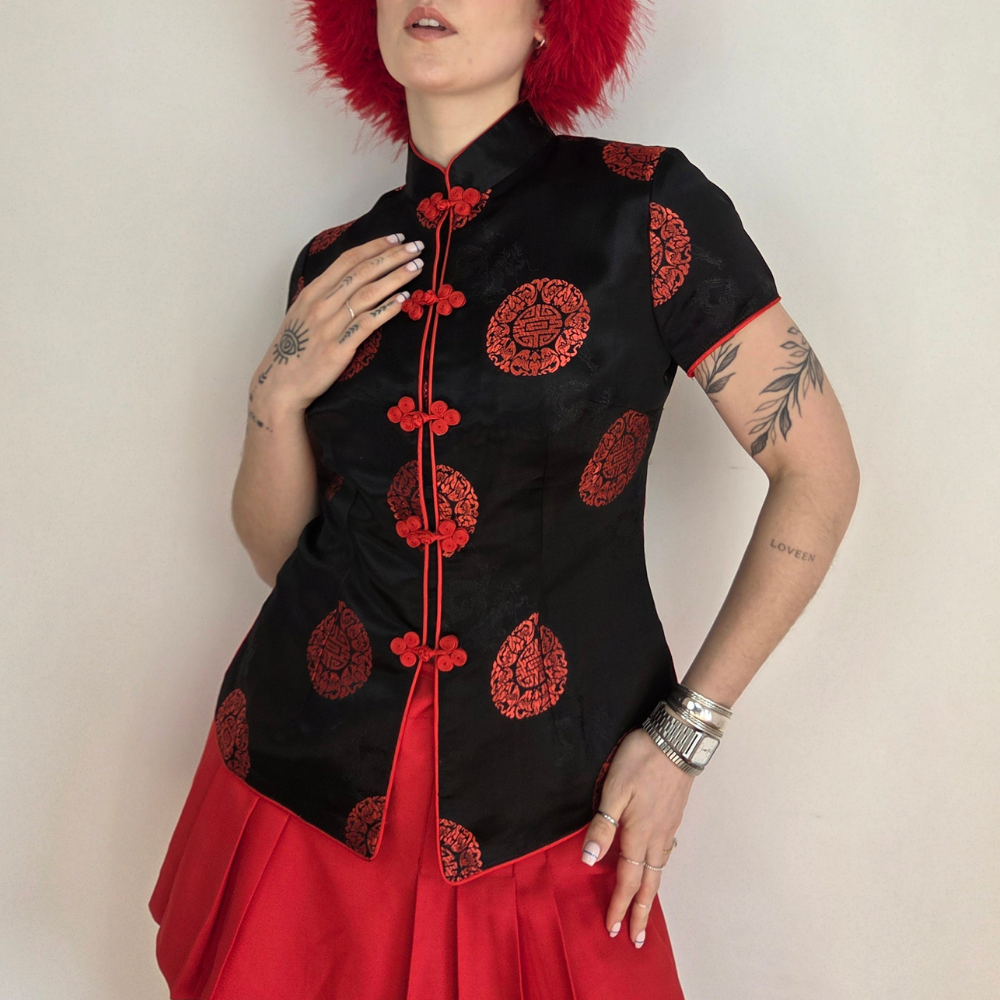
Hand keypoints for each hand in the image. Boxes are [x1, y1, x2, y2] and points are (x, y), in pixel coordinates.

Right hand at [249, 233, 424, 421]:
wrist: (280, 384)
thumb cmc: (294, 352)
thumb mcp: (303, 315)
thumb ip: (325, 298)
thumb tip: (350, 283)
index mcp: (312, 293)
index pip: (348, 261)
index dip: (374, 246)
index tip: (397, 238)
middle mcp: (321, 304)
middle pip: (362, 272)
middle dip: (391, 256)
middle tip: (416, 247)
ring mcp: (330, 325)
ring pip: (368, 294)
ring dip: (395, 278)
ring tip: (416, 268)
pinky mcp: (339, 348)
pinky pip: (366, 323)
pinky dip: (386, 310)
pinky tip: (404, 300)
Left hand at [581, 728, 694, 947]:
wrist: (678, 740)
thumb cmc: (641, 762)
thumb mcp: (614, 790)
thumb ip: (602, 825)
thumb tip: (590, 860)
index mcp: (638, 834)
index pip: (627, 879)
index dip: (619, 905)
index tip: (613, 929)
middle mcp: (656, 837)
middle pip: (649, 883)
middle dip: (642, 912)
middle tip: (638, 940)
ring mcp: (669, 828)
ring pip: (659, 869)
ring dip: (652, 894)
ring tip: (646, 909)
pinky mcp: (674, 816)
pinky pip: (666, 854)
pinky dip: (659, 870)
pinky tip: (657, 866)